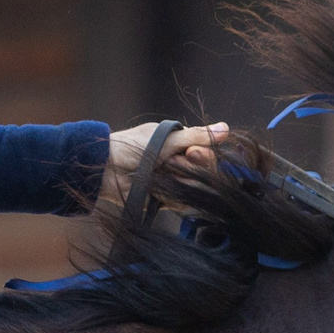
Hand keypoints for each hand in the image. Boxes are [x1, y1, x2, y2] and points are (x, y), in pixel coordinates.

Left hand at [102, 121, 230, 211]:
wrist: (107, 168)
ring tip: (158, 176)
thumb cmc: (134, 146)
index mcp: (182, 144)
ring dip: (179, 182)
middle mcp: (181, 162)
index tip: (191, 152)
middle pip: (205, 172)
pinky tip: (159, 191)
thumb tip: (226, 129)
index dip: (203, 155)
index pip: (208, 153)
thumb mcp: (168, 137)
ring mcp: (175, 182)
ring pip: (196, 189)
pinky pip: (183, 203)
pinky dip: (173, 197)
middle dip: (191, 169)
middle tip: (171, 163)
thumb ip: (198, 136)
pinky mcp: (167, 199)